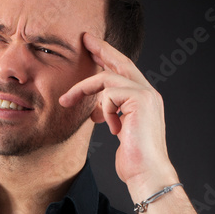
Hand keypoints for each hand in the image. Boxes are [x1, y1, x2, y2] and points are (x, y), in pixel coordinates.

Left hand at [59, 33, 177, 192]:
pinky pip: (110, 93)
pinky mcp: (141, 100)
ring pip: (108, 78)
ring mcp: (146, 95)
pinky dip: (104, 109)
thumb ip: (113, 115)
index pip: (124, 71)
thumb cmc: (134, 161)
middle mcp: (148, 92)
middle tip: (84, 38)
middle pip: (121, 62)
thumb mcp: (120, 132)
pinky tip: (112, 128)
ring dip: (83, 89)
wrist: (148, 175)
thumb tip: (96, 108)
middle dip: (101, 49)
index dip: (108, 58)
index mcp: (144, 99)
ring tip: (66, 101)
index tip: (91, 49)